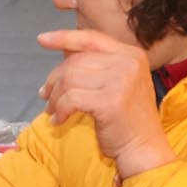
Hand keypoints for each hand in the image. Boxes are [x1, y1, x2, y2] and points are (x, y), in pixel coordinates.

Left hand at [36, 29, 174, 180]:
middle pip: (75, 61)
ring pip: (69, 79)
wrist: (144, 149)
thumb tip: (64, 51)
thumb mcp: (117, 84)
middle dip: (54, 79)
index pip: (91, 38)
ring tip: (53, 110)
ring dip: (55, 97)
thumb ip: (96, 65)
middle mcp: (128, 62)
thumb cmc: (127, 120)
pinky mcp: (109, 101)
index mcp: (131, 54)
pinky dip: (59, 110)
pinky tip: (59, 120)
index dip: (64, 37)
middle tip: (45, 96)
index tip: (42, 40)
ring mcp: (120, 80)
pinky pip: (70, 99)